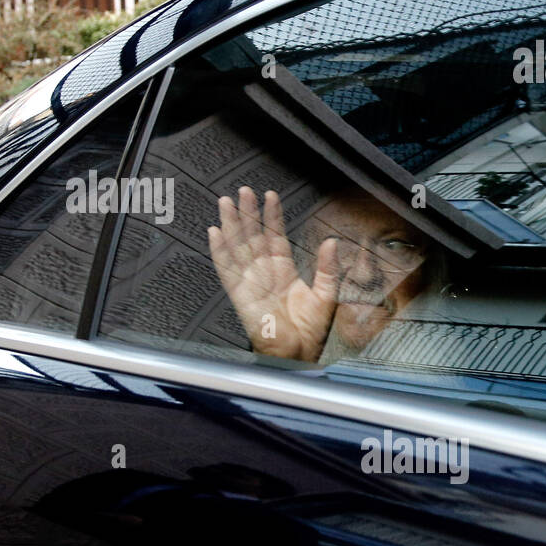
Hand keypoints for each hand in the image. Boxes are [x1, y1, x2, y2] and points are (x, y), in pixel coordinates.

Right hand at [208, 187, 339, 362]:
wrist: (297, 354)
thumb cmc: (311, 332)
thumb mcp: (327, 295)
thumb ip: (328, 268)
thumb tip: (331, 242)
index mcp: (285, 271)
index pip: (275, 236)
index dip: (272, 216)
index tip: (270, 196)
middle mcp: (265, 273)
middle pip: (252, 236)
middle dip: (247, 213)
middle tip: (242, 191)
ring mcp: (250, 281)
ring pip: (238, 246)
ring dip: (232, 224)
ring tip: (226, 202)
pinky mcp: (239, 294)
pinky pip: (226, 268)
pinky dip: (219, 251)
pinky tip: (214, 233)